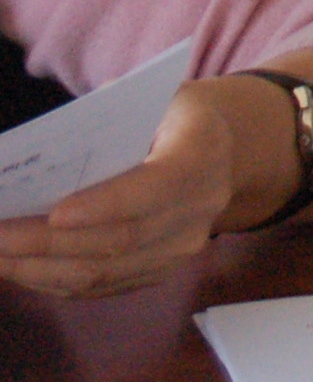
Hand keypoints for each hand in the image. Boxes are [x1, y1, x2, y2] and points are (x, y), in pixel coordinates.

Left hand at [0, 77, 275, 298]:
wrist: (223, 151)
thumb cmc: (171, 115)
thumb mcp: (152, 96)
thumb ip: (108, 114)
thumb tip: (45, 149)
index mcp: (203, 153)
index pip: (157, 188)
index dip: (107, 205)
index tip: (54, 213)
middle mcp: (202, 207)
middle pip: (121, 239)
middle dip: (49, 242)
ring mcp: (184, 246)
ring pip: (106, 271)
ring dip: (41, 269)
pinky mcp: (162, 270)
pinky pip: (102, 285)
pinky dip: (53, 280)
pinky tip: (18, 266)